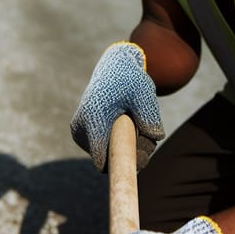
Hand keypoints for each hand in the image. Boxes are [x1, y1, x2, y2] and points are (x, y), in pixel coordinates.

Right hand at [70, 42, 163, 170]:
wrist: (114, 68)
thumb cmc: (130, 81)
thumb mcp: (144, 95)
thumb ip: (150, 117)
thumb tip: (155, 138)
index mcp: (94, 119)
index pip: (102, 161)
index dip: (123, 165)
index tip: (142, 158)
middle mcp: (81, 127)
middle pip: (107, 159)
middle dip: (129, 153)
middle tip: (146, 136)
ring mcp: (79, 132)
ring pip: (104, 154)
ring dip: (123, 147)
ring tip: (135, 125)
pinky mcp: (80, 133)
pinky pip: (101, 147)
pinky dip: (114, 142)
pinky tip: (124, 125)